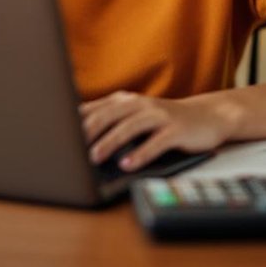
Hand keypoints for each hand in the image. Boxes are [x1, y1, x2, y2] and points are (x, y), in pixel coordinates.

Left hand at [79, 91, 236, 171]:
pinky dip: (141, 154)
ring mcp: (159, 115)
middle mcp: (140, 104)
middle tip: (70, 148)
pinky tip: (128, 165)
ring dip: (111, 142)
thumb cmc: (165, 121)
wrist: (208, 116)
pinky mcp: (176, 129)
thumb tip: (75, 137)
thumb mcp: (135, 117)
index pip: (94, 109)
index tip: (57, 136)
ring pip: (130, 127)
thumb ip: (110, 122)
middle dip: (88, 131)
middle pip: (109, 115)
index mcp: (125, 101)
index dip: (74, 122)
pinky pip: (156, 142)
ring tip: (95, 157)